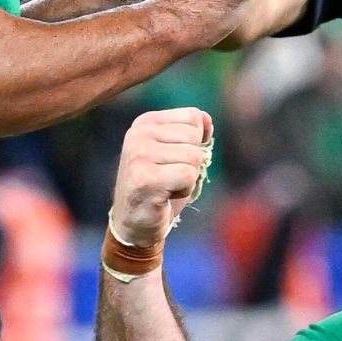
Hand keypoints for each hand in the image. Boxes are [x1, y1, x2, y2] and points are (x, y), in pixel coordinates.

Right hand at [110, 108, 214, 247]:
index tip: (173, 160)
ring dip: (188, 177)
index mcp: (146, 122)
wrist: (136, 223)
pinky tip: (165, 196)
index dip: (194, 143)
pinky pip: (188, 175)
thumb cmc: (161, 187)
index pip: (193, 117)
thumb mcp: (176, 153)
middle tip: (169, 177)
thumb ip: (191, 133)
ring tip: (166, 186)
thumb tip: (206, 119)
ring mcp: (138, 154)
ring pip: (194, 157)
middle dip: (192, 162)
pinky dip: (185, 190)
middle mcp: (138, 134)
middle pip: (194, 137)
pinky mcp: (144, 177)